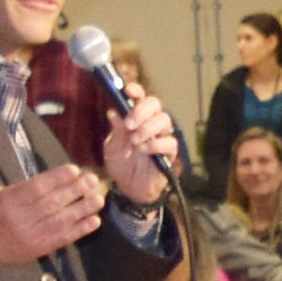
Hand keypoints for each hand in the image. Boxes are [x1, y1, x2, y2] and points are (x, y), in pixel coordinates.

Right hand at [0, 135, 104, 264]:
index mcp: (7, 201)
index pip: (36, 188)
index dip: (56, 178)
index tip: (74, 169)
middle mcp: (19, 218)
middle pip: (52, 203)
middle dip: (74, 190)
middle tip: (93, 179)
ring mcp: (31, 235)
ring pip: (61, 220)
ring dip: (82, 209)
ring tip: (99, 198)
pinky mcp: (40, 248)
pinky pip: (63, 238)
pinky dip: (80, 230)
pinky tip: (94, 221)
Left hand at [96, 89, 181, 208]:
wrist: (130, 189)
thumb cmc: (122, 165)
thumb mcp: (112, 147)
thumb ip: (115, 130)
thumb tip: (113, 112)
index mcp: (135, 119)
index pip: (139, 98)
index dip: (136, 91)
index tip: (128, 91)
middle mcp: (150, 124)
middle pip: (155, 104)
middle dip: (141, 111)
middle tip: (129, 124)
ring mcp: (161, 137)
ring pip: (164, 120)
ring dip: (148, 128)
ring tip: (134, 141)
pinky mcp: (169, 153)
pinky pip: (169, 142)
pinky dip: (155, 144)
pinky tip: (144, 150)